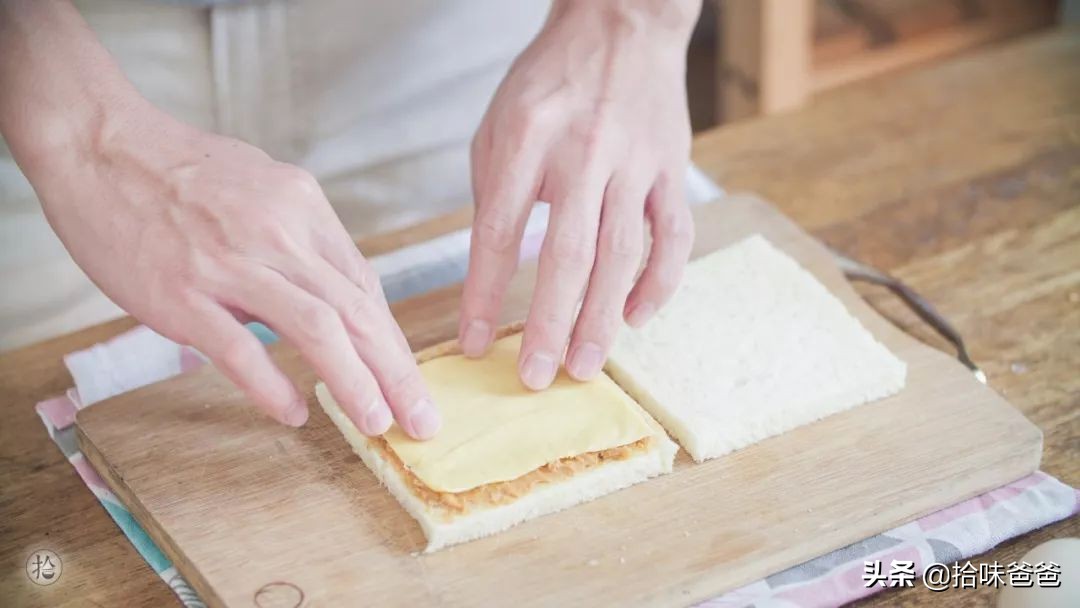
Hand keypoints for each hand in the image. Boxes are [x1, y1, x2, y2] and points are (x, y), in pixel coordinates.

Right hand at [34, 107, 439, 437]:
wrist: (99, 141)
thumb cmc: (180, 167)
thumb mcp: (262, 183)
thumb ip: (298, 235)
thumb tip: (329, 286)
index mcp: (303, 206)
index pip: (363, 284)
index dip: (390, 340)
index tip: (406, 378)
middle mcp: (279, 233)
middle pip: (357, 311)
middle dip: (397, 372)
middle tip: (422, 419)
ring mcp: (231, 264)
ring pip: (315, 329)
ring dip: (354, 382)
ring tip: (379, 424)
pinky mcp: (182, 293)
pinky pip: (238, 348)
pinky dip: (270, 386)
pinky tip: (293, 412)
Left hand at [460, 0, 698, 388]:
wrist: (622, 27)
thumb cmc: (550, 84)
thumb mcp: (498, 126)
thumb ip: (495, 195)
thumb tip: (492, 275)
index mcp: (526, 138)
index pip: (498, 232)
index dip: (485, 295)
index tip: (474, 344)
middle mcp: (583, 153)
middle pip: (567, 255)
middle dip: (549, 324)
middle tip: (536, 377)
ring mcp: (634, 162)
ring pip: (622, 255)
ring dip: (602, 318)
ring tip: (583, 366)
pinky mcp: (671, 169)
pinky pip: (673, 237)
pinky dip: (659, 284)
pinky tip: (636, 318)